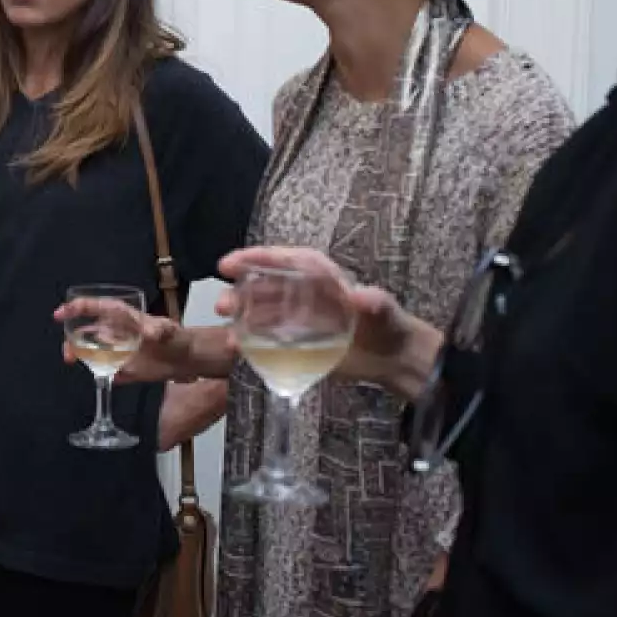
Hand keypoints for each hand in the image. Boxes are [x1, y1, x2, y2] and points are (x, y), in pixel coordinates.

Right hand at [53, 300, 190, 382]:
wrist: (186, 359)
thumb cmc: (175, 337)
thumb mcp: (167, 329)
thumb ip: (159, 329)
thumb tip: (151, 333)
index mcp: (120, 316)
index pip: (94, 307)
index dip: (75, 308)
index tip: (60, 314)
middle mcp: (114, 332)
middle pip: (85, 332)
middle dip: (72, 340)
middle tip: (68, 353)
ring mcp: (116, 351)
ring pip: (90, 351)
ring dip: (79, 355)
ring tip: (72, 361)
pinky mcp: (122, 369)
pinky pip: (105, 371)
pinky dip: (100, 374)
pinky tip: (101, 378)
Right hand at [216, 247, 438, 396]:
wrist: (394, 358)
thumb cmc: (389, 325)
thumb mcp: (384, 310)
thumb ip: (373, 302)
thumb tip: (360, 296)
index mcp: (319, 276)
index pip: (283, 260)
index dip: (254, 258)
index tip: (229, 264)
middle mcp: (302, 294)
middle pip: (263, 286)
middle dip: (239, 291)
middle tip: (222, 305)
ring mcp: (297, 318)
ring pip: (260, 311)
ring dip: (239, 316)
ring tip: (225, 326)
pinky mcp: (296, 342)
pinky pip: (267, 338)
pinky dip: (249, 341)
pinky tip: (236, 347)